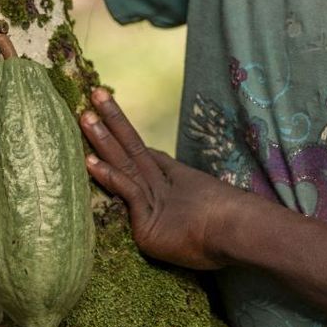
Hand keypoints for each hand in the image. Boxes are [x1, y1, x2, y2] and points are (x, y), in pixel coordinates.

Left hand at [80, 89, 238, 270]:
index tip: (108, 117)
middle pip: (132, 149)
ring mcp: (155, 201)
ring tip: (84, 116)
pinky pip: (126, 192)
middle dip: (113, 121)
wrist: (241, 233)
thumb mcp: (210, 216)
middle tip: (95, 94)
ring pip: (124, 164)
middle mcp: (163, 188)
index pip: (145, 158)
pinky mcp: (148, 219)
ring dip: (102, 139)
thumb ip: (194, 210)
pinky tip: (89, 161)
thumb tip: (198, 206)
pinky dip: (109, 176)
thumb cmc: (233, 230)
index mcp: (178, 185)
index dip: (126, 138)